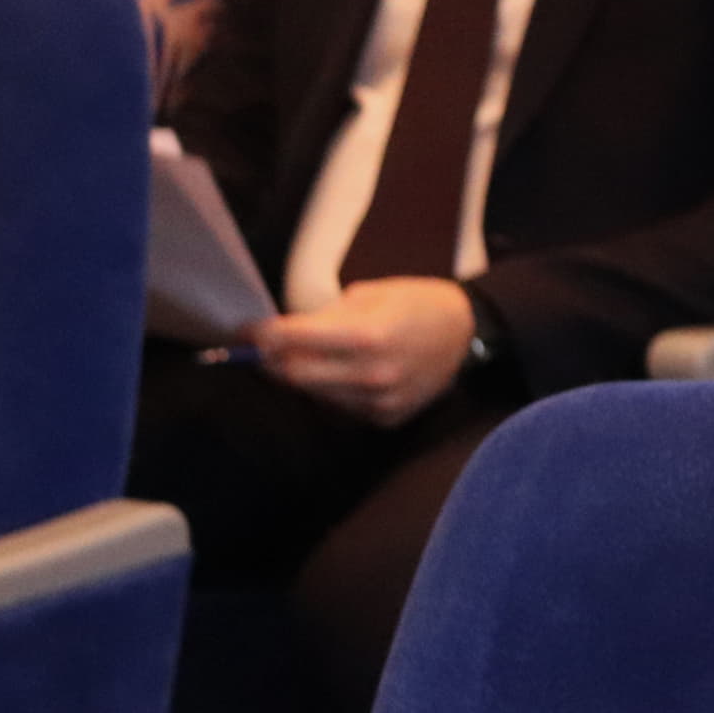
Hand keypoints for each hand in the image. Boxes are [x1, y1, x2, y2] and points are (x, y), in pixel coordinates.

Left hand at [252, 278, 476, 427]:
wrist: (468, 334)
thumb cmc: (416, 304)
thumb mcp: (370, 294)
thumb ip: (325, 317)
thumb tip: (282, 333)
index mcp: (368, 335)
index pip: (292, 340)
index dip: (260, 335)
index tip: (244, 331)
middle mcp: (371, 374)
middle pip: (293, 375)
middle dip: (274, 360)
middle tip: (266, 347)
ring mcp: (380, 401)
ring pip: (314, 394)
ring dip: (304, 375)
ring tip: (313, 356)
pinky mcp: (386, 418)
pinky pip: (340, 406)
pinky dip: (333, 390)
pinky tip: (346, 372)